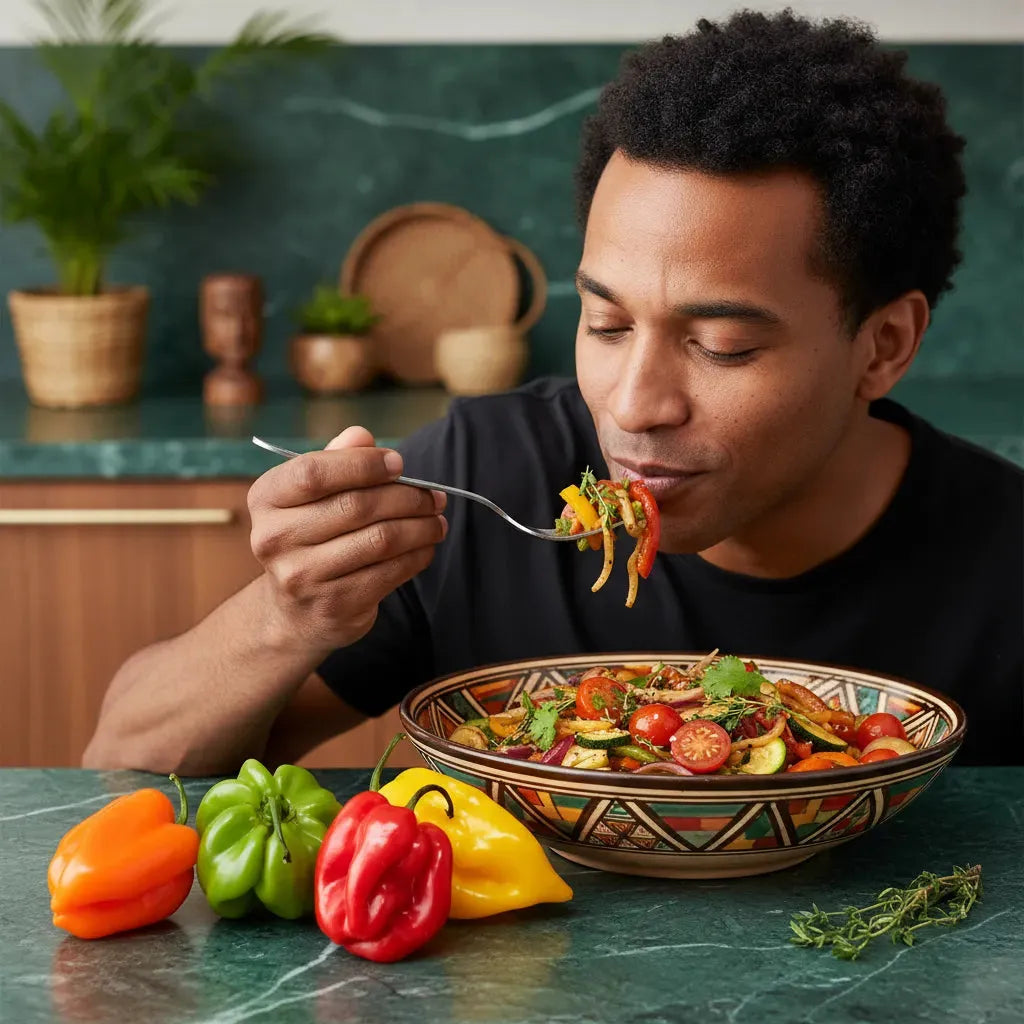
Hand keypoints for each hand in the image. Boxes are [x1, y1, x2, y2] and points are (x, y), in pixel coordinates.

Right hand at [247, 426, 446, 654]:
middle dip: (407, 497)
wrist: (295, 611)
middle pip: (356, 506)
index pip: (314, 472)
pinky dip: (417, 555)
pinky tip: (427, 546)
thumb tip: (362, 435)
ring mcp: (302, 577)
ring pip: (380, 539)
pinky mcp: (334, 605)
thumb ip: (335, 461)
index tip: (399, 464)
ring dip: (420, 526)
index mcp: (265, 499)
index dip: (363, 464)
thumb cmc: (311, 537)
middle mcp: (275, 539)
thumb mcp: (312, 495)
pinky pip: (390, 572)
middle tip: (434, 496)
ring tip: (437, 520)